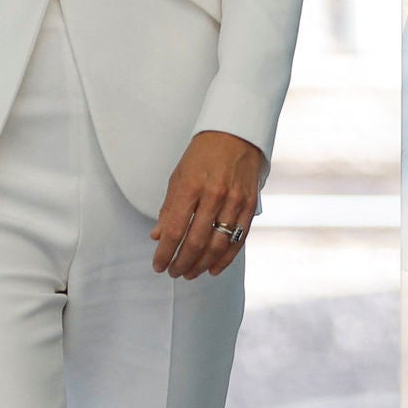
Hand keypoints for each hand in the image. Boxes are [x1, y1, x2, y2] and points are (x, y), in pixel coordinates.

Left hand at [152, 131, 265, 279]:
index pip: (174, 230)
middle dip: (181, 263)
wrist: (237, 134)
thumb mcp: (179, 176)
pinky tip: (213, 269)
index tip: (158, 264)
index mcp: (191, 187)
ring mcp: (234, 202)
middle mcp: (214, 196)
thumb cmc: (204, 154)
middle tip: (173, 272)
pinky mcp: (249, 207)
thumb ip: (169, 208)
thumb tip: (157, 236)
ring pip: (216, 245)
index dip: (164, 253)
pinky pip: (237, 240)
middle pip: (195, 242)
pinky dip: (224, 259)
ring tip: (189, 273)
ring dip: (201, 265)